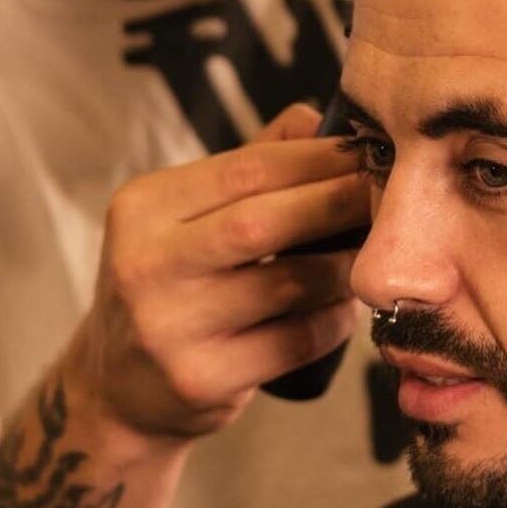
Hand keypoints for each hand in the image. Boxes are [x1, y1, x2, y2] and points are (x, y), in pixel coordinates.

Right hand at [68, 105, 366, 439]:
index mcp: (143, 207)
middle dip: (338, 203)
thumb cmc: (171, 286)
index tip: (367, 153)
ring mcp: (168, 327)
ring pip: (289, 283)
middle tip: (386, 197)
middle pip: (263, 221)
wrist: (119, 389)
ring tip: (372, 254)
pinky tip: (345, 308)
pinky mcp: (200, 379)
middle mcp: (145, 264)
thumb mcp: (184, 218)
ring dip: (344, 266)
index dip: (316, 159)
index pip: (245, 168)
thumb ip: (247, 167)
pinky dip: (333, 320)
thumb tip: (318, 118)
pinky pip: (295, 340)